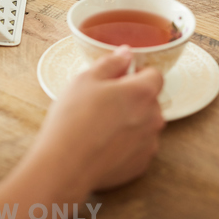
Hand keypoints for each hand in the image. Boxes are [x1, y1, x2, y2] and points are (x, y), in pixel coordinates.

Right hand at [35, 46, 164, 196]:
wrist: (65, 165)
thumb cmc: (73, 119)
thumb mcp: (85, 80)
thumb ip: (111, 63)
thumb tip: (126, 53)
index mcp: (142, 92)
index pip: (154, 75)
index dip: (136, 74)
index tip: (117, 80)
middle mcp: (154, 117)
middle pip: (149, 101)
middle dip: (131, 99)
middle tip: (102, 104)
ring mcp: (149, 144)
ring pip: (144, 125)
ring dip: (129, 122)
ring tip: (99, 128)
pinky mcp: (140, 165)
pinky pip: (137, 148)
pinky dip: (124, 145)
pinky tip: (102, 146)